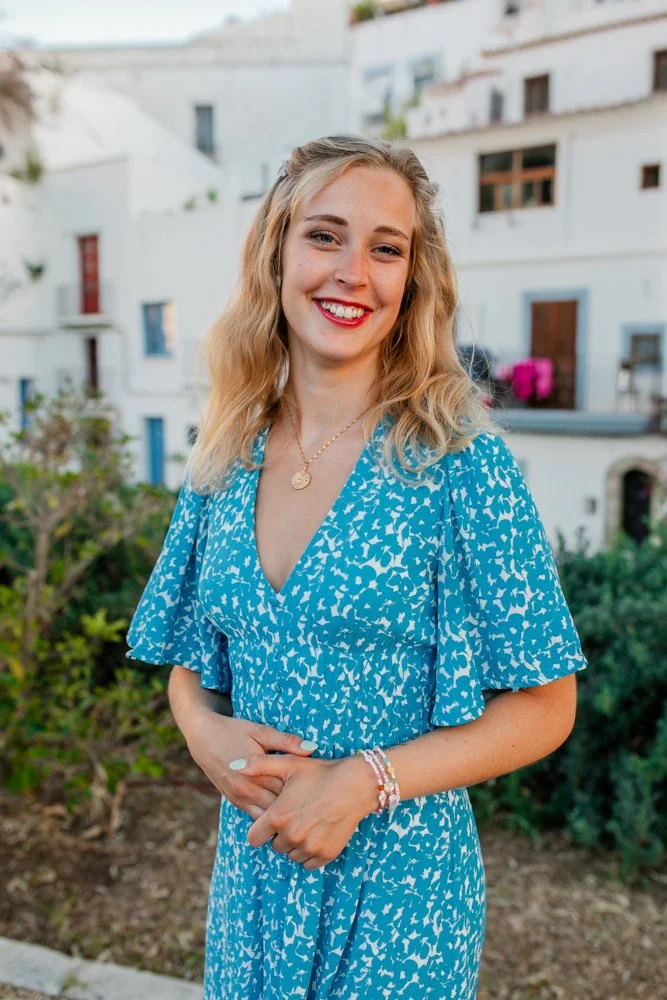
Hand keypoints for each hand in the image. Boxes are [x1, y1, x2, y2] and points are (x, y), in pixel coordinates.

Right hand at [187, 712, 317, 819]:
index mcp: (256, 772)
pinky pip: (256, 818)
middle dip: (299, 810)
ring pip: (267, 818)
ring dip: (284, 818)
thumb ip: (286, 741)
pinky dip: (271, 819)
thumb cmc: (234, 731)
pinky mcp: (235, 802)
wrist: (203, 737)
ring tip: (306, 816)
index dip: (308, 793)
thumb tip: (312, 749)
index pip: (288, 790)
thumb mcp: (260, 731)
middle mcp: (246, 790)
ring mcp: (239, 799)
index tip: (324, 791)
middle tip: (321, 808)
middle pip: (279, 808)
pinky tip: (287, 818)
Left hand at [233, 753, 375, 870]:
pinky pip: (308, 863)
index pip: (254, 838)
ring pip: (291, 855)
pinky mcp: (325, 855)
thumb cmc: (321, 772)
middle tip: (295, 815)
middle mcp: (291, 835)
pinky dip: (310, 852)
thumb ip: (258, 766)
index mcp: (277, 816)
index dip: (260, 829)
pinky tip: (317, 833)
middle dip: (280, 834)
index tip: (271, 821)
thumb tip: (233, 766)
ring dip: (295, 844)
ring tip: (307, 822)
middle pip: (274, 846)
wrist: (356, 785)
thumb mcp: (289, 764)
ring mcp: (309, 847)